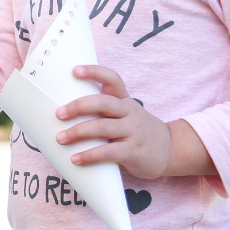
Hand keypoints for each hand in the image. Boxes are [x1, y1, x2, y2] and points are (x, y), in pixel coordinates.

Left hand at [54, 65, 173, 178]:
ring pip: (104, 127)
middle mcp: (129, 112)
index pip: (112, 79)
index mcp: (125, 100)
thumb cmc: (136, 131)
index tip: (74, 70)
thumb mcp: (124, 115)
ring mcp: (133, 131)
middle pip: (104, 103)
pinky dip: (91, 155)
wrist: (170, 150)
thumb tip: (63, 115)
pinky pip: (110, 152)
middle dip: (79, 107)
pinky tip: (76, 159)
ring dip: (79, 132)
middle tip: (59, 114)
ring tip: (61, 138)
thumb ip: (102, 112)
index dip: (94, 72)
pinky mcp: (135, 151)